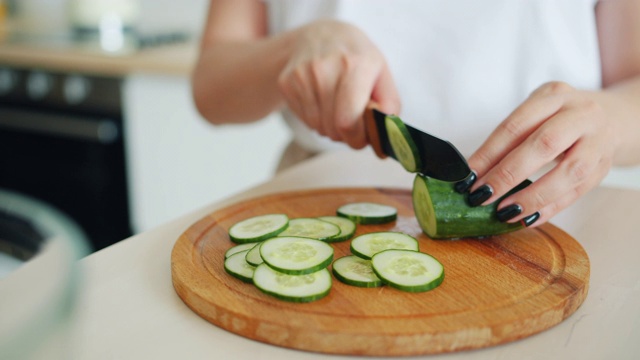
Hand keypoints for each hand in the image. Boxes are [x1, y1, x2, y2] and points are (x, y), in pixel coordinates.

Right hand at [277, 20, 399, 148]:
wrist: (320, 35)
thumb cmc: (355, 58)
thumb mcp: (381, 73)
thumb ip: (389, 105)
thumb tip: (385, 135)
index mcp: (355, 65)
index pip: (348, 120)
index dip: (357, 138)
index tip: (362, 138)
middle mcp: (325, 68)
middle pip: (333, 128)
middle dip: (345, 135)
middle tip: (352, 122)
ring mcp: (302, 75)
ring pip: (318, 127)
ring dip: (330, 127)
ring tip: (336, 108)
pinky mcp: (287, 82)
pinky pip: (304, 120)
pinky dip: (315, 119)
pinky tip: (321, 101)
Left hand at [462, 81, 615, 226]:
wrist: (615, 117)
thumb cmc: (560, 117)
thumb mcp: (535, 113)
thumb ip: (509, 138)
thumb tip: (473, 172)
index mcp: (554, 96)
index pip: (516, 125)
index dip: (489, 153)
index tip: (467, 176)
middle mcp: (581, 114)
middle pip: (544, 144)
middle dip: (508, 174)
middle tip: (481, 196)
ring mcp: (598, 141)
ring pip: (568, 172)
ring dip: (533, 196)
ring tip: (504, 212)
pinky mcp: (605, 167)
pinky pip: (578, 192)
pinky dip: (551, 208)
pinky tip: (528, 219)